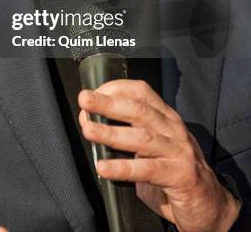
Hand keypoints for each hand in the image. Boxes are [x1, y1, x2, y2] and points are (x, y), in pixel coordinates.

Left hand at [78, 79, 240, 231]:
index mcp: (166, 117)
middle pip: (139, 110)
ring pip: (142, 137)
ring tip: (89, 131)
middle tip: (85, 100)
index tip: (92, 93)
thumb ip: (130, 134)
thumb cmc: (173, 172)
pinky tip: (104, 167)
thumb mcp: (153, 147)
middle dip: (109, 104)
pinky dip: (124, 168)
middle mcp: (173, 129)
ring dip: (112, 133)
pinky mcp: (182, 176)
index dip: (115, 89)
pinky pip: (148, 170)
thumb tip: (91, 124)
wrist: (210, 205)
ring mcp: (179, 151)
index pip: (141, 92)